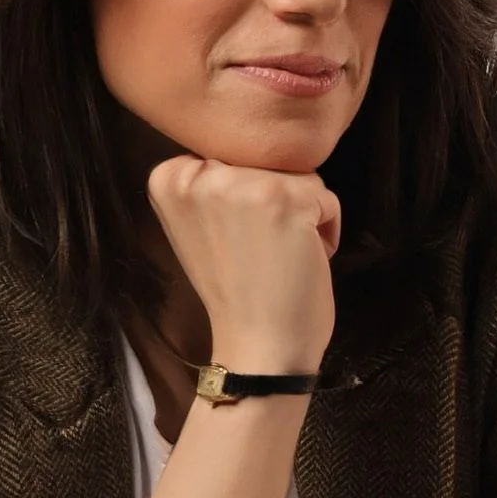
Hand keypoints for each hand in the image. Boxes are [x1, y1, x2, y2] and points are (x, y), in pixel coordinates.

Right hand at [146, 155, 339, 372]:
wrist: (258, 346)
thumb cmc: (235, 290)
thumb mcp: (200, 226)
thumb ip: (211, 186)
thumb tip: (250, 151)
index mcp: (169, 177)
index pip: (231, 156)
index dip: (245, 197)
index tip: (234, 236)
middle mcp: (201, 173)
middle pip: (266, 162)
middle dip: (275, 203)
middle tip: (259, 250)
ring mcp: (245, 185)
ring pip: (300, 177)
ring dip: (302, 215)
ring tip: (280, 254)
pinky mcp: (288, 200)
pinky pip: (327, 199)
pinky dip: (326, 230)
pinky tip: (301, 259)